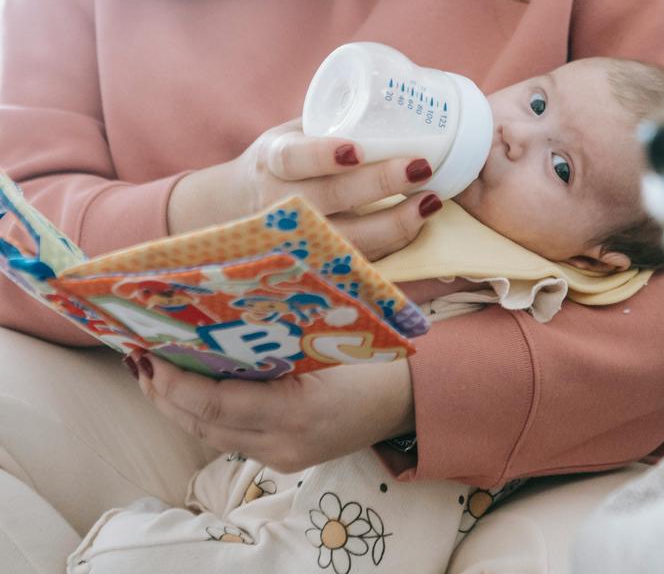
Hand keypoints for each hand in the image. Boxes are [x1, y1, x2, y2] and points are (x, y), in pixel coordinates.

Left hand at [129, 350, 415, 472]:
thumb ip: (273, 344)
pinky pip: (229, 438)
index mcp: (296, 410)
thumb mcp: (324, 344)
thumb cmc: (370, 361)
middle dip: (163, 394)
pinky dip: (203, 415)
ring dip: (176, 407)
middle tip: (139, 359)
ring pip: (210, 436)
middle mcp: (283, 443)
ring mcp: (282, 457)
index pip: (214, 404)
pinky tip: (191, 392)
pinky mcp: (282, 459)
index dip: (175, 382)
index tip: (150, 354)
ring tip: (153, 374)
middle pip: (202, 426)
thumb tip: (214, 322)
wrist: (405, 400)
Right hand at [167, 118, 442, 259]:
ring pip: (348, 238)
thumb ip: (330, 123)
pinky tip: (419, 224)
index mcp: (273, 162)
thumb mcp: (291, 136)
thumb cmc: (284, 163)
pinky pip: (358, 259)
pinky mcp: (316, 263)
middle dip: (379, 183)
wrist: (239, 211)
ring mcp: (298, 239)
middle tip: (421, 166)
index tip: (356, 149)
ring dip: (395, 222)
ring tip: (431, 201)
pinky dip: (393, 244)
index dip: (323, 156)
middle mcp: (280, 203)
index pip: (293, 159)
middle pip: (330, 197)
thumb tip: (400, 95)